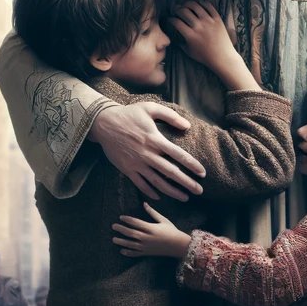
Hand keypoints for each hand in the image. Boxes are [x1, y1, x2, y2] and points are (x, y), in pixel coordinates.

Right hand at [89, 102, 204, 201]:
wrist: (104, 123)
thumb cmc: (129, 114)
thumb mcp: (150, 108)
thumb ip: (170, 116)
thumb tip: (187, 126)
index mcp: (155, 139)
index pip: (179, 155)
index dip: (192, 165)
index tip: (202, 173)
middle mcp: (148, 154)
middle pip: (171, 172)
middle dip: (187, 183)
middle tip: (199, 191)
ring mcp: (137, 163)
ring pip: (158, 182)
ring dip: (172, 191)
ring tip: (184, 197)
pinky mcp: (127, 169)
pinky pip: (140, 184)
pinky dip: (150, 192)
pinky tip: (159, 196)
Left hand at [111, 202, 191, 257]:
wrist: (179, 246)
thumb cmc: (172, 231)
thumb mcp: (163, 220)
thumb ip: (152, 212)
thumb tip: (144, 203)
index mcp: (151, 228)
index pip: (136, 223)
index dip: (127, 219)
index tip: (121, 217)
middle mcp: (147, 237)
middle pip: (131, 233)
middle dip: (121, 229)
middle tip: (113, 226)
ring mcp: (147, 246)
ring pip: (131, 244)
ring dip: (121, 241)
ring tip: (113, 239)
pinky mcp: (147, 253)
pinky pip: (136, 253)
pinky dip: (129, 253)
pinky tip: (122, 251)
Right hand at [170, 1, 256, 91]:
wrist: (222, 57)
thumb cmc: (205, 56)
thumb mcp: (189, 52)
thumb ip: (180, 44)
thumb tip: (174, 38)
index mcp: (190, 35)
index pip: (176, 22)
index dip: (170, 19)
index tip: (170, 19)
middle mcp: (199, 26)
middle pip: (183, 11)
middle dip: (177, 9)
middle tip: (176, 11)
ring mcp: (209, 21)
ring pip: (195, 5)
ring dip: (188, 4)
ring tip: (186, 5)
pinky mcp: (217, 18)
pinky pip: (208, 6)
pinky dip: (202, 3)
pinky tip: (199, 5)